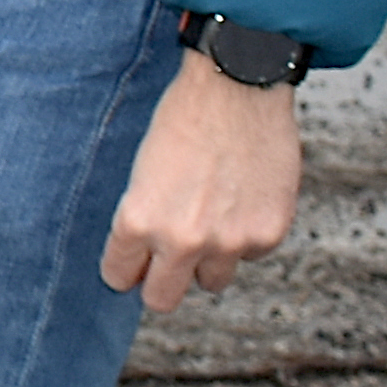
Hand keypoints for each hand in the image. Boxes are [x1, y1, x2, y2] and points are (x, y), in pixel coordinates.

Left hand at [105, 60, 305, 297]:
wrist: (238, 86)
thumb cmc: (185, 117)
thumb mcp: (142, 169)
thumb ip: (144, 217)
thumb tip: (146, 255)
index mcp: (139, 220)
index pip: (119, 276)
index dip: (125, 267)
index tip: (132, 261)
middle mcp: (181, 239)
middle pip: (161, 299)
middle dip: (160, 282)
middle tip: (167, 261)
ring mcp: (228, 242)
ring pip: (211, 281)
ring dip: (208, 259)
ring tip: (211, 217)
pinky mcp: (267, 234)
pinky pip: (250, 255)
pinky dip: (246, 235)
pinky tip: (243, 197)